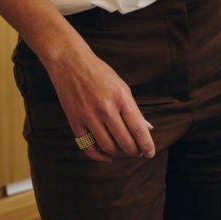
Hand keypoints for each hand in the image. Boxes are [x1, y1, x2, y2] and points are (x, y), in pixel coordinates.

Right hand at [42, 46, 155, 162]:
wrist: (70, 63)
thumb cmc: (100, 74)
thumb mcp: (122, 87)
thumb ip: (134, 110)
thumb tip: (148, 129)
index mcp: (121, 98)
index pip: (138, 129)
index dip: (146, 145)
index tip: (150, 153)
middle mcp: (105, 108)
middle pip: (124, 142)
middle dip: (134, 152)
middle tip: (138, 153)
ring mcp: (88, 116)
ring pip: (108, 147)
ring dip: (119, 154)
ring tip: (124, 152)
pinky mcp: (75, 121)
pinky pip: (88, 147)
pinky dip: (99, 156)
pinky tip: (107, 156)